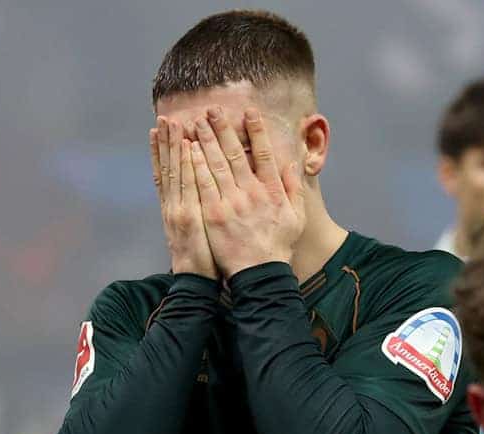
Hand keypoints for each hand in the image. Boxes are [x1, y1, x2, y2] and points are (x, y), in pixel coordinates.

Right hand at [150, 117, 216, 279]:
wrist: (196, 282)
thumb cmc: (202, 257)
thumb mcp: (194, 230)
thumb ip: (193, 210)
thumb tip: (198, 194)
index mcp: (173, 208)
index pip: (165, 174)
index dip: (160, 152)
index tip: (159, 130)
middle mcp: (172, 206)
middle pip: (167, 168)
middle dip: (164, 142)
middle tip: (163, 117)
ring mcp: (178, 210)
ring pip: (175, 172)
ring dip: (172, 146)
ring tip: (171, 123)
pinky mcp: (188, 217)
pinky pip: (188, 186)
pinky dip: (186, 166)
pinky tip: (187, 147)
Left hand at [188, 106, 305, 277]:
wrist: (260, 273)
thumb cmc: (278, 246)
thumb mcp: (296, 216)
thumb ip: (294, 189)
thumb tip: (292, 164)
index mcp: (272, 190)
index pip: (265, 154)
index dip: (257, 131)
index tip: (249, 112)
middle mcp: (252, 192)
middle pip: (236, 153)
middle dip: (223, 128)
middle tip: (213, 109)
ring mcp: (232, 202)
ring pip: (217, 164)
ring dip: (205, 141)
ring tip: (195, 122)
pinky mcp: (215, 214)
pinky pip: (204, 184)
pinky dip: (196, 165)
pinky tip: (187, 150)